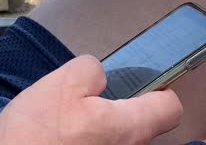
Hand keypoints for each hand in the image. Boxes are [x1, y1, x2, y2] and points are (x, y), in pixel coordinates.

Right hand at [0, 55, 182, 144]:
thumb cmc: (35, 134)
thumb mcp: (62, 83)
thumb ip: (91, 70)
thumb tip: (99, 76)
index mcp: (126, 128)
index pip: (170, 108)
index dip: (160, 88)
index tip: (142, 80)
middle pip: (142, 122)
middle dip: (119, 102)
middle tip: (89, 94)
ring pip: (116, 134)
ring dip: (97, 119)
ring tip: (67, 114)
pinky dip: (85, 135)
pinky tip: (60, 132)